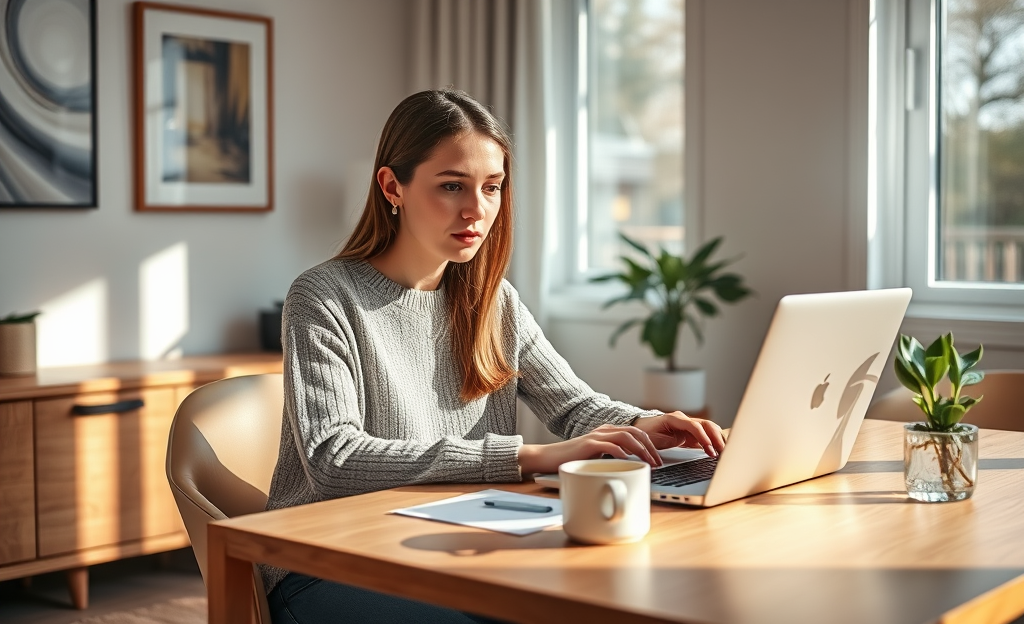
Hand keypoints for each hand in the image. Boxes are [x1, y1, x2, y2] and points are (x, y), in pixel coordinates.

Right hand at [517, 423, 661, 474]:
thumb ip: (612, 458)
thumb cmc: (573, 460)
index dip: (651, 445)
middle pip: (635, 433)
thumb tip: (631, 468)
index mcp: (608, 433)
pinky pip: (608, 444)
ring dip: (640, 449)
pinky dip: (620, 451)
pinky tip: (627, 459)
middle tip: (658, 463)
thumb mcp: (597, 457)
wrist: (549, 457)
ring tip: (648, 462)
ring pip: (625, 436)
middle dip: (650, 447)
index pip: (636, 433)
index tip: (658, 460)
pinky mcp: (588, 444)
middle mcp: (604, 431)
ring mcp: (596, 436)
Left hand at [631, 411, 725, 457]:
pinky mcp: (690, 433)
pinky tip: (718, 450)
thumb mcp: (655, 439)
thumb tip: (680, 444)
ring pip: (709, 428)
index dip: (703, 437)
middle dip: (716, 438)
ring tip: (723, 452)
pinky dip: (713, 441)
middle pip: (706, 425)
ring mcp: (688, 425)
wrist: (641, 429)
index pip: (694, 426)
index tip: (710, 449)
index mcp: (675, 419)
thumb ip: (670, 441)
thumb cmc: (646, 433)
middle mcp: (684, 419)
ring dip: (717, 439)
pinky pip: (705, 435)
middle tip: (722, 451)